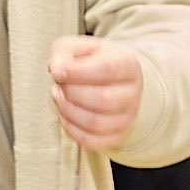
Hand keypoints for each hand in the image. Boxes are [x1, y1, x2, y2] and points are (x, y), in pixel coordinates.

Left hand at [47, 36, 142, 150]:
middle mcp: (133, 92)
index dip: (77, 73)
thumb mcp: (75, 47)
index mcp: (128, 64)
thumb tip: (57, 70)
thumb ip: (63, 52)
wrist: (108, 80)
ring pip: (96, 122)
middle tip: (58, 85)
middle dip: (70, 93)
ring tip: (58, 97)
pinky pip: (93, 141)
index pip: (107, 70)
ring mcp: (128, 117)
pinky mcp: (117, 135)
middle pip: (103, 99)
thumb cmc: (89, 61)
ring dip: (67, 111)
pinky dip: (72, 130)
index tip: (56, 72)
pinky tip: (64, 115)